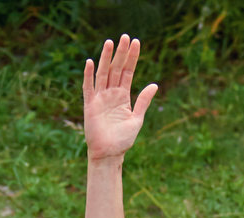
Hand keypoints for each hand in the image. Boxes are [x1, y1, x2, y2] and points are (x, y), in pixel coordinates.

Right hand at [83, 36, 158, 160]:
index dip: (132, 57)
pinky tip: (91, 62)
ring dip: (106, 58)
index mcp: (123, 96)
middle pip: (116, 69)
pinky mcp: (90, 106)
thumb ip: (144, 101)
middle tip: (125, 36)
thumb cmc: (123, 140)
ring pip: (103, 74)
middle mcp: (111, 94)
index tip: (136, 42)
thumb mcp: (137, 119)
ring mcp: (100, 99)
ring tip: (110, 42)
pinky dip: (89, 75)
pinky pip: (88, 88)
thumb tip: (154, 84)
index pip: (128, 72)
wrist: (109, 154)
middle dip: (121, 53)